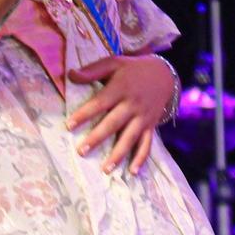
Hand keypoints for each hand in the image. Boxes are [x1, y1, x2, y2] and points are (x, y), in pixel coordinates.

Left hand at [66, 54, 177, 173]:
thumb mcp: (114, 63)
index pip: (100, 102)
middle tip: (82, 151)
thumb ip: (93, 70)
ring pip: (130, 137)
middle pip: (113, 123)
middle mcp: (132, 104)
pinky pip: (147, 143)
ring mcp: (143, 117)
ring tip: (106, 169)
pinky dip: (141, 158)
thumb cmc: (133, 69)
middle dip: (98, 138)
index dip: (85, 114)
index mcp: (121, 88)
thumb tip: (70, 75)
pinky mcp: (151, 125)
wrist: (164, 74)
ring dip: (118, 154)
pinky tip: (132, 172)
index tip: (69, 125)